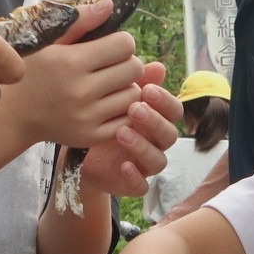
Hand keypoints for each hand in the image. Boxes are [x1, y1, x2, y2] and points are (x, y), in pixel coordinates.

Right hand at [8, 2, 142, 149]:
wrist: (12, 114)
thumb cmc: (31, 70)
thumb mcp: (47, 40)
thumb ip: (80, 21)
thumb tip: (110, 4)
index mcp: (71, 62)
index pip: (125, 44)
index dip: (120, 42)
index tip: (108, 46)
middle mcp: (81, 91)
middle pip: (134, 69)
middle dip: (126, 62)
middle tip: (109, 66)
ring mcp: (86, 117)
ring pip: (134, 95)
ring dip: (125, 87)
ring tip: (106, 85)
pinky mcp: (90, 136)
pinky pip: (127, 119)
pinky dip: (121, 110)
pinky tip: (105, 104)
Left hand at [74, 64, 181, 198]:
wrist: (79, 151)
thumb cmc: (102, 118)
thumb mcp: (114, 98)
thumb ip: (134, 82)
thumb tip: (158, 66)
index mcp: (156, 119)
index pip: (174, 111)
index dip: (165, 101)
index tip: (146, 89)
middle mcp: (155, 143)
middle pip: (170, 135)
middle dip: (154, 121)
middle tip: (133, 108)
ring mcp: (145, 165)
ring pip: (158, 161)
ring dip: (143, 146)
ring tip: (121, 131)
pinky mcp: (132, 183)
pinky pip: (142, 186)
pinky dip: (135, 177)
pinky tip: (123, 164)